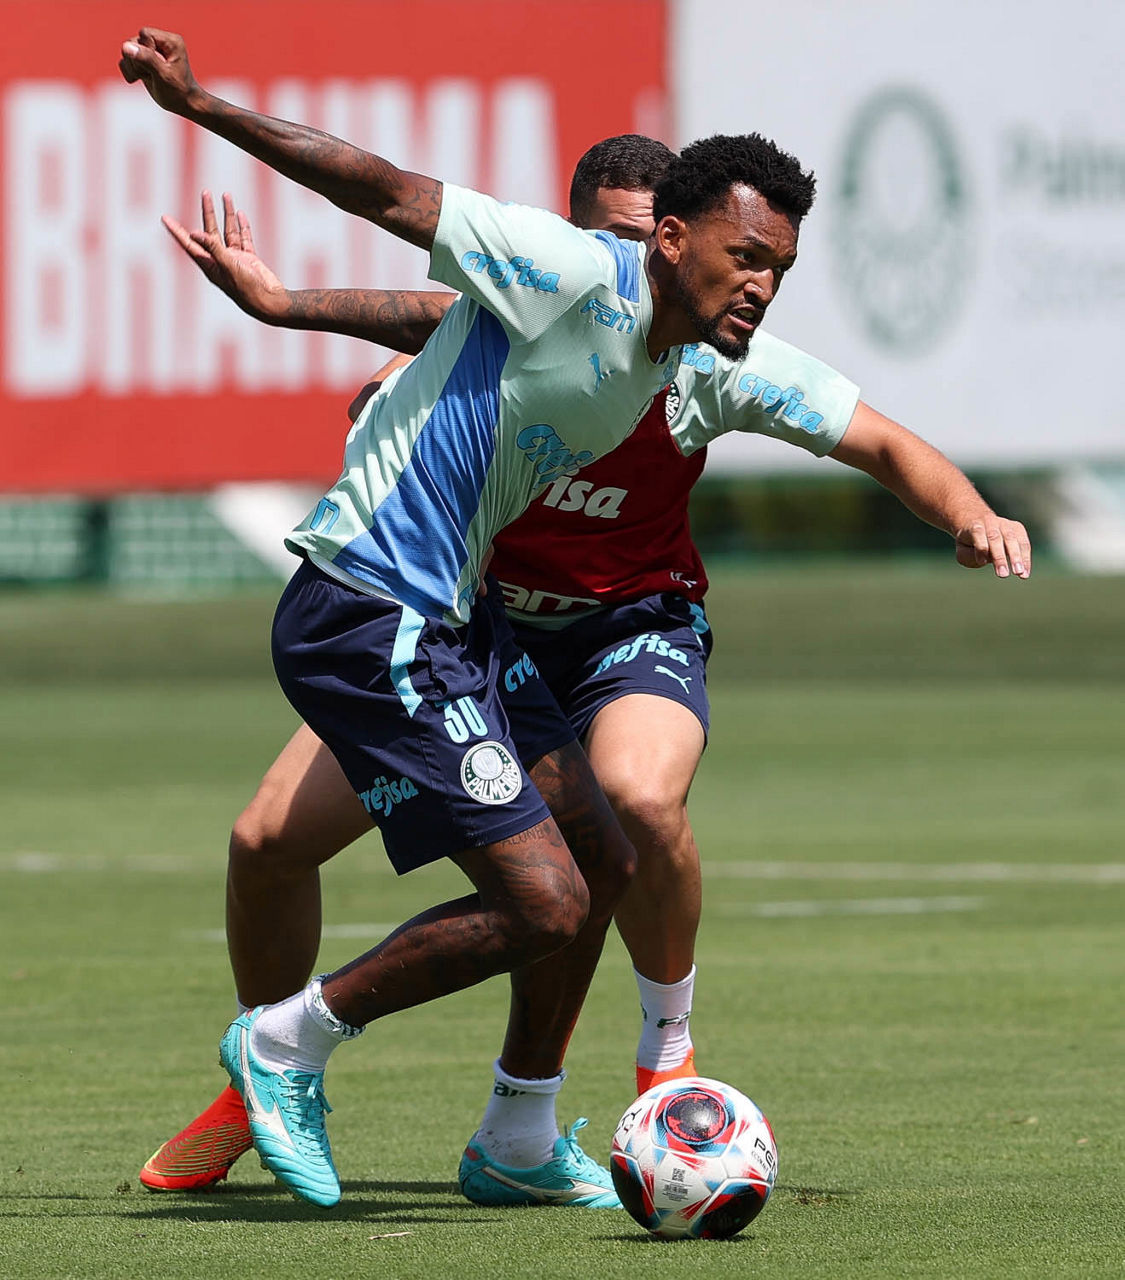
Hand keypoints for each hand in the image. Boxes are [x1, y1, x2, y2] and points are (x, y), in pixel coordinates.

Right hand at [118, 27, 200, 113]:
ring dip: (133, 68)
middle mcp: (161, 42)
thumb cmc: (178, 92)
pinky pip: (125, 60)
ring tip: (148, 78)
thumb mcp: (163, 76)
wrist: (183, 105)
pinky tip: (138, 80)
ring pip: (127, 50)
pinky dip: (128, 71)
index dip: (144, 51)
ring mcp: (151, 50)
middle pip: (133, 41)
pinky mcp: (143, 60)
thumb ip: (146, 59)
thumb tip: (125, 46)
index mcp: (171, 41)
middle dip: (137, 61)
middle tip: (151, 76)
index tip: (156, 68)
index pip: (144, 35)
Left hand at [163, 192, 290, 322]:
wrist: (270, 301)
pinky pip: (244, 238)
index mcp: (210, 265)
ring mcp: (235, 259)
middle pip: (210, 231)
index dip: (177, 231)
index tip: (165, 218)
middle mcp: (220, 260)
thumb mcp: (228, 267)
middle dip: (208, 212)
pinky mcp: (249, 259)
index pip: (190, 244)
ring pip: (228, 232)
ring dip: (227, 214)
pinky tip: (240, 214)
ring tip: (226, 195)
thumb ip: (213, 249)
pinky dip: (242, 226)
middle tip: (205, 193)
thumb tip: (194, 233)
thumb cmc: (247, 289)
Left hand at [954, 515, 1031, 578]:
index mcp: (974, 525)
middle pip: (995, 538)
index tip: (981, 562)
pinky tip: (1025, 572)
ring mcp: (1005, 524)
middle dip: (999, 557)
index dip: (980, 547)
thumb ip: (968, 556)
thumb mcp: (962, 550)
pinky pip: (1023, 543)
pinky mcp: (1017, 528)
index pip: (978, 534)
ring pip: (1012, 539)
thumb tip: (984, 560)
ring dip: (1016, 557)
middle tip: (1003, 575)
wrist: (978, 521)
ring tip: (1019, 573)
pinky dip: (1025, 558)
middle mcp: (990, 522)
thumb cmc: (969, 542)